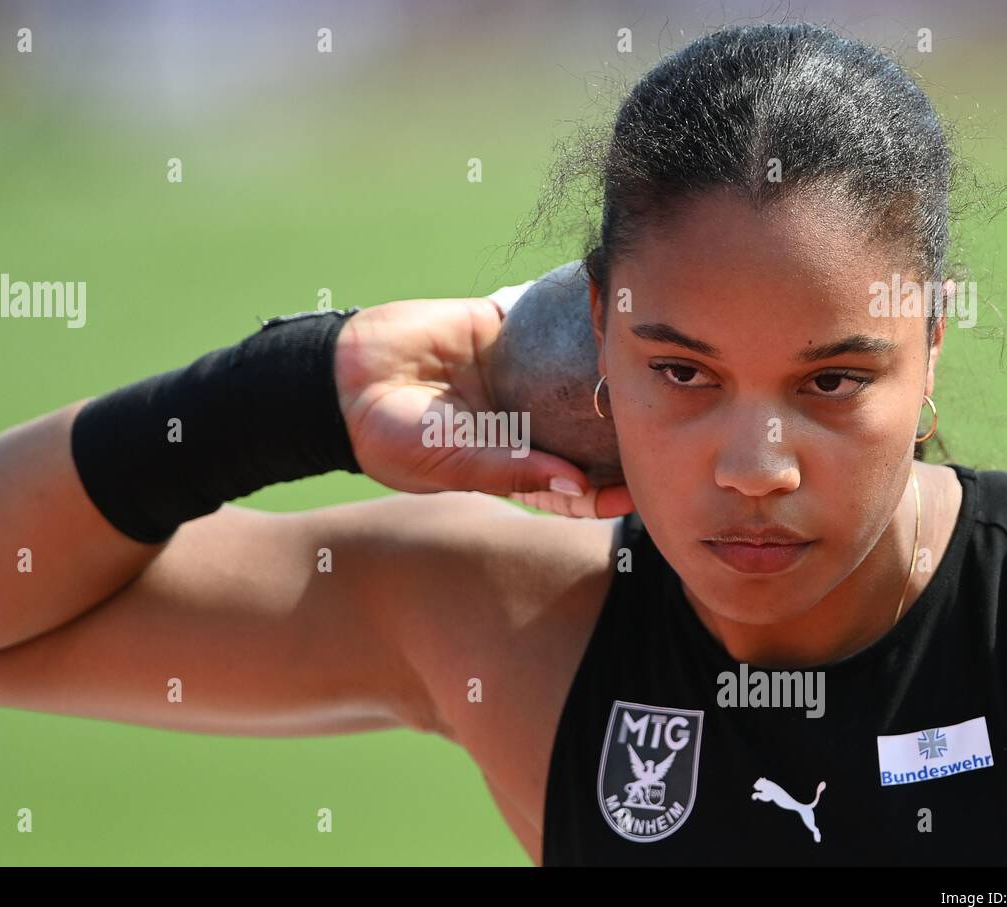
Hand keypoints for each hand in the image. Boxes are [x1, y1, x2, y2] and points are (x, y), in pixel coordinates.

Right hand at [334, 297, 632, 516]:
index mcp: (511, 464)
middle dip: (620, 430)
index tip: (639, 489)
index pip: (571, 485)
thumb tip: (575, 482)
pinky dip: (572, 316)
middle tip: (661, 424)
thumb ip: (511, 470)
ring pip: (573, 374)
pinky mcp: (501, 329)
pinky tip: (605, 313)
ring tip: (642, 368)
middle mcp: (520, 422)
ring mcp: (515, 375)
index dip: (606, 492)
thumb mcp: (451, 462)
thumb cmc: (391, 437)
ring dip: (604, 370)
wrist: (345, 377)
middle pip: (585, 429)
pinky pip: (546, 321)